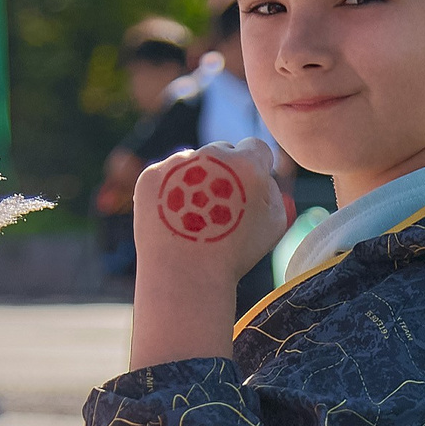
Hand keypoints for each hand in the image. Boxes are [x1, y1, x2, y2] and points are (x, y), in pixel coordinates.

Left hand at [127, 139, 287, 368]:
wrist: (186, 277)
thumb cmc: (235, 255)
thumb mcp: (274, 224)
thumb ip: (273, 190)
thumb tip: (263, 173)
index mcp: (247, 164)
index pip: (255, 148)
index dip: (254, 169)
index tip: (247, 191)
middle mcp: (211, 155)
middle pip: (222, 151)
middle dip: (224, 172)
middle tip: (219, 209)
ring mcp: (177, 163)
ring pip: (192, 163)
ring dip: (196, 181)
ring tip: (194, 221)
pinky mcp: (150, 176)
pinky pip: (164, 177)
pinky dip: (168, 194)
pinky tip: (173, 220)